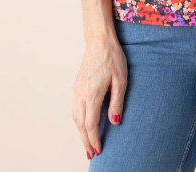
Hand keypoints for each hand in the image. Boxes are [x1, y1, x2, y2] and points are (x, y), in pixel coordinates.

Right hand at [72, 39, 127, 160]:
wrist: (99, 41)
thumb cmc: (112, 57)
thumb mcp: (120, 80)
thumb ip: (117, 102)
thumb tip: (114, 121)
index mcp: (92, 94)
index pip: (90, 124)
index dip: (94, 139)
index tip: (98, 150)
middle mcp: (80, 94)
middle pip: (80, 124)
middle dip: (85, 140)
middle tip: (91, 154)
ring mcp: (76, 90)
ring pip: (75, 117)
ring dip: (80, 132)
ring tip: (87, 143)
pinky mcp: (76, 86)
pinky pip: (75, 109)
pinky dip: (78, 121)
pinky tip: (84, 124)